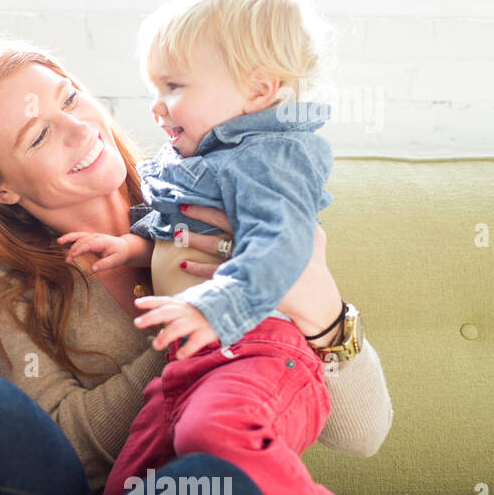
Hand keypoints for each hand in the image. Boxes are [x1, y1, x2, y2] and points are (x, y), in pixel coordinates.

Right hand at [56, 230, 130, 272]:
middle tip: (68, 261)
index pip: (88, 244)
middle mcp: (97, 236)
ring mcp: (93, 236)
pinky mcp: (90, 238)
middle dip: (73, 249)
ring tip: (59, 242)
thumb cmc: (120, 255)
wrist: (124, 248)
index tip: (72, 256)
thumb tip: (93, 269)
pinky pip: (79, 235)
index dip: (79, 249)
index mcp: (103, 241)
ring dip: (69, 240)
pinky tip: (62, 240)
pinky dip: (70, 237)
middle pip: (82, 241)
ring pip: (79, 237)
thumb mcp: (115, 261)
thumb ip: (104, 265)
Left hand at [133, 295, 219, 359]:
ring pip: (177, 328)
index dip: (150, 301)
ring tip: (156, 346)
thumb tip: (156, 316)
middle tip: (137, 323)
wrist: (234, 309)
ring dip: (164, 337)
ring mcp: (197, 321)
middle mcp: (188, 311)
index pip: (164, 301)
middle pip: (166, 313)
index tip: (136, 303)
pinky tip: (178, 356)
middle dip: (151, 317)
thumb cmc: (207, 312)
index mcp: (183, 304)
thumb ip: (176, 310)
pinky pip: (194, 342)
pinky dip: (186, 349)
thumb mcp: (191, 306)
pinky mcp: (207, 332)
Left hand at [176, 204, 341, 339]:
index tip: (202, 194)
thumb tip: (301, 199)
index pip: (239, 211)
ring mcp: (249, 263)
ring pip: (217, 247)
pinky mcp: (244, 281)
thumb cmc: (315, 266)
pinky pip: (217, 273)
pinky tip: (185, 265)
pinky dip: (200, 269)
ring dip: (196, 241)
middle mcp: (257, 243)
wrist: (315, 300)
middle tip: (181, 206)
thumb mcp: (314, 237)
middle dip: (202, 215)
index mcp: (270, 230)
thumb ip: (307, 217)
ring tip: (178, 234)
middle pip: (224, 225)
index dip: (219, 203)